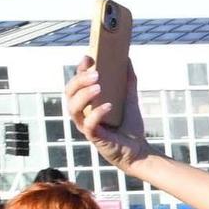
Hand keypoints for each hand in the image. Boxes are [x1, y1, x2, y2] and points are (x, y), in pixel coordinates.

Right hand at [65, 57, 152, 171]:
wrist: (139, 151)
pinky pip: (88, 124)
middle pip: (69, 93)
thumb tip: (127, 60)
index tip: (89, 57)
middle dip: (79, 81)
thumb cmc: (130, 126)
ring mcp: (85, 126)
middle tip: (96, 73)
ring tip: (98, 87)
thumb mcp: (129, 99)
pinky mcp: (93, 137)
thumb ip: (128, 81)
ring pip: (73, 108)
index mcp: (87, 103)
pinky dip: (97, 113)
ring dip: (84, 95)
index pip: (76, 83)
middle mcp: (82, 113)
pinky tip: (108, 106)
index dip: (79, 70)